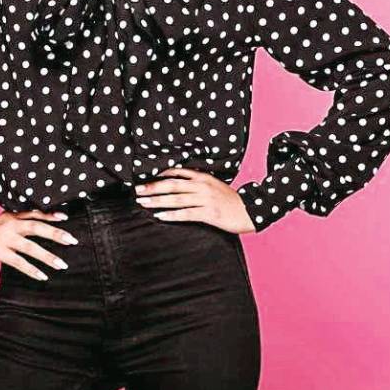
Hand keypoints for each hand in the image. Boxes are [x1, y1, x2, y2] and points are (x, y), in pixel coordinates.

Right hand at [0, 209, 78, 280]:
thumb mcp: (2, 221)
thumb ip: (18, 221)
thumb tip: (40, 225)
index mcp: (11, 216)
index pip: (34, 213)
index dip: (50, 214)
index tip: (66, 217)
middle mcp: (9, 225)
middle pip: (36, 227)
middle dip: (55, 233)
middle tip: (72, 240)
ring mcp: (3, 238)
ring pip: (30, 247)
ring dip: (47, 256)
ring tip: (61, 265)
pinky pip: (18, 262)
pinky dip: (31, 269)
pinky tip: (42, 276)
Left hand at [134, 167, 256, 233]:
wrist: (251, 211)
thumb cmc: (230, 200)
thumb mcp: (214, 186)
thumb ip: (197, 183)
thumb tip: (177, 184)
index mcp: (203, 177)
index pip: (177, 173)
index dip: (159, 175)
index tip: (145, 177)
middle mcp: (202, 186)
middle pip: (172, 185)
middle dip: (153, 187)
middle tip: (137, 190)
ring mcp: (206, 200)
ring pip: (176, 199)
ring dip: (157, 201)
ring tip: (143, 202)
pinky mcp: (209, 214)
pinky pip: (186, 214)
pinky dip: (172, 215)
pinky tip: (159, 216)